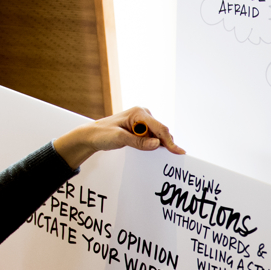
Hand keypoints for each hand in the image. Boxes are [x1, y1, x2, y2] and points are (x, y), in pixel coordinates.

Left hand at [52, 107, 184, 168]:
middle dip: (165, 143)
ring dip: (158, 144)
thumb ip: (139, 142)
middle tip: (168, 156)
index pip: (160, 128)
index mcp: (139, 113)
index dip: (170, 141)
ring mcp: (143, 122)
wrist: (91, 135)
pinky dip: (153, 144)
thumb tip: (157, 144)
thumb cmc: (102, 134)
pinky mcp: (141, 129)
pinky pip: (152, 137)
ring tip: (149, 151)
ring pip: (158, 135)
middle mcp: (143, 115)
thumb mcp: (119, 138)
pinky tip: (149, 149)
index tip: (178, 152)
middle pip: (162, 131)